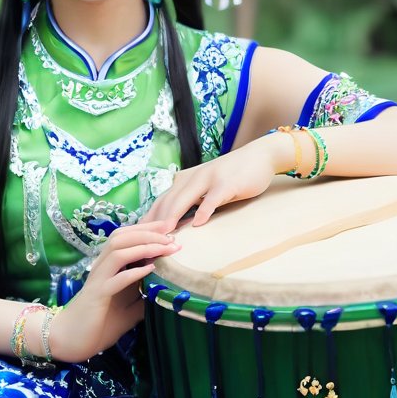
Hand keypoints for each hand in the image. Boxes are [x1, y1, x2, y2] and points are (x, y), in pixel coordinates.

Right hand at [48, 222, 180, 362]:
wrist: (71, 341)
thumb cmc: (98, 325)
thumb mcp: (129, 310)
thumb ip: (142, 298)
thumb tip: (163, 291)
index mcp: (108, 267)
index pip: (125, 237)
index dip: (146, 229)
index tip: (169, 228)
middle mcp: (101, 268)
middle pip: (121, 237)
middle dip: (148, 232)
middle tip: (171, 235)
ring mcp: (97, 280)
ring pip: (117, 251)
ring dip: (143, 246)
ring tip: (164, 248)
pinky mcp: (96, 296)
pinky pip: (115, 279)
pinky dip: (134, 272)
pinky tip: (150, 269)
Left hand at [143, 137, 278, 230]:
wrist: (259, 156)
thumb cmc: (232, 175)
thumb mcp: (206, 187)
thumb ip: (191, 200)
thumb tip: (173, 223)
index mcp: (185, 180)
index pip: (161, 201)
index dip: (148, 218)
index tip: (137, 237)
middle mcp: (192, 178)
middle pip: (167, 201)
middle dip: (154, 222)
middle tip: (142, 241)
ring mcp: (209, 179)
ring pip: (185, 199)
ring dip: (172, 216)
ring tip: (162, 234)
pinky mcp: (227, 184)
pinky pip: (213, 199)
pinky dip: (204, 211)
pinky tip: (198, 224)